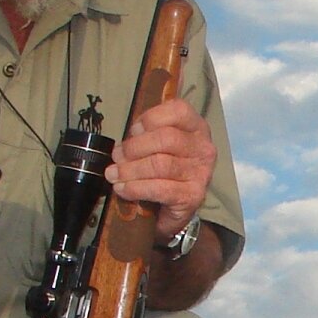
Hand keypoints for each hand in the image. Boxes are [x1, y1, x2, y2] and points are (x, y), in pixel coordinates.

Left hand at [107, 97, 214, 238]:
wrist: (177, 207)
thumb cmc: (166, 170)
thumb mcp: (160, 145)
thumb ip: (147, 136)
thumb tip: (122, 145)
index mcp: (196, 128)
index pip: (178, 111)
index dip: (150, 118)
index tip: (132, 130)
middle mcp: (203, 148)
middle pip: (166, 138)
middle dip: (135, 147)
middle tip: (117, 156)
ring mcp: (201, 173)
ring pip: (160, 164)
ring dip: (130, 170)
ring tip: (114, 174)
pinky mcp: (193, 196)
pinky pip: (159, 189)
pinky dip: (135, 188)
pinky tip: (122, 189)